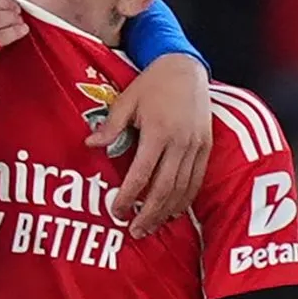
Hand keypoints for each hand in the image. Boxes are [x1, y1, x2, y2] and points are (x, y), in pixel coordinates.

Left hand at [85, 54, 211, 237]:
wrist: (186, 67)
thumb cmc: (153, 83)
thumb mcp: (126, 100)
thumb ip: (111, 126)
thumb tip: (89, 144)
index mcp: (157, 132)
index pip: (141, 175)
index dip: (128, 197)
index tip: (116, 212)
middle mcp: (180, 143)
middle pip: (164, 189)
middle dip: (147, 214)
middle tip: (133, 231)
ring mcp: (196, 146)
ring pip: (182, 189)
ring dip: (165, 212)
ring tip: (150, 227)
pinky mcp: (207, 147)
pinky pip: (197, 181)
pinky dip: (185, 199)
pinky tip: (173, 212)